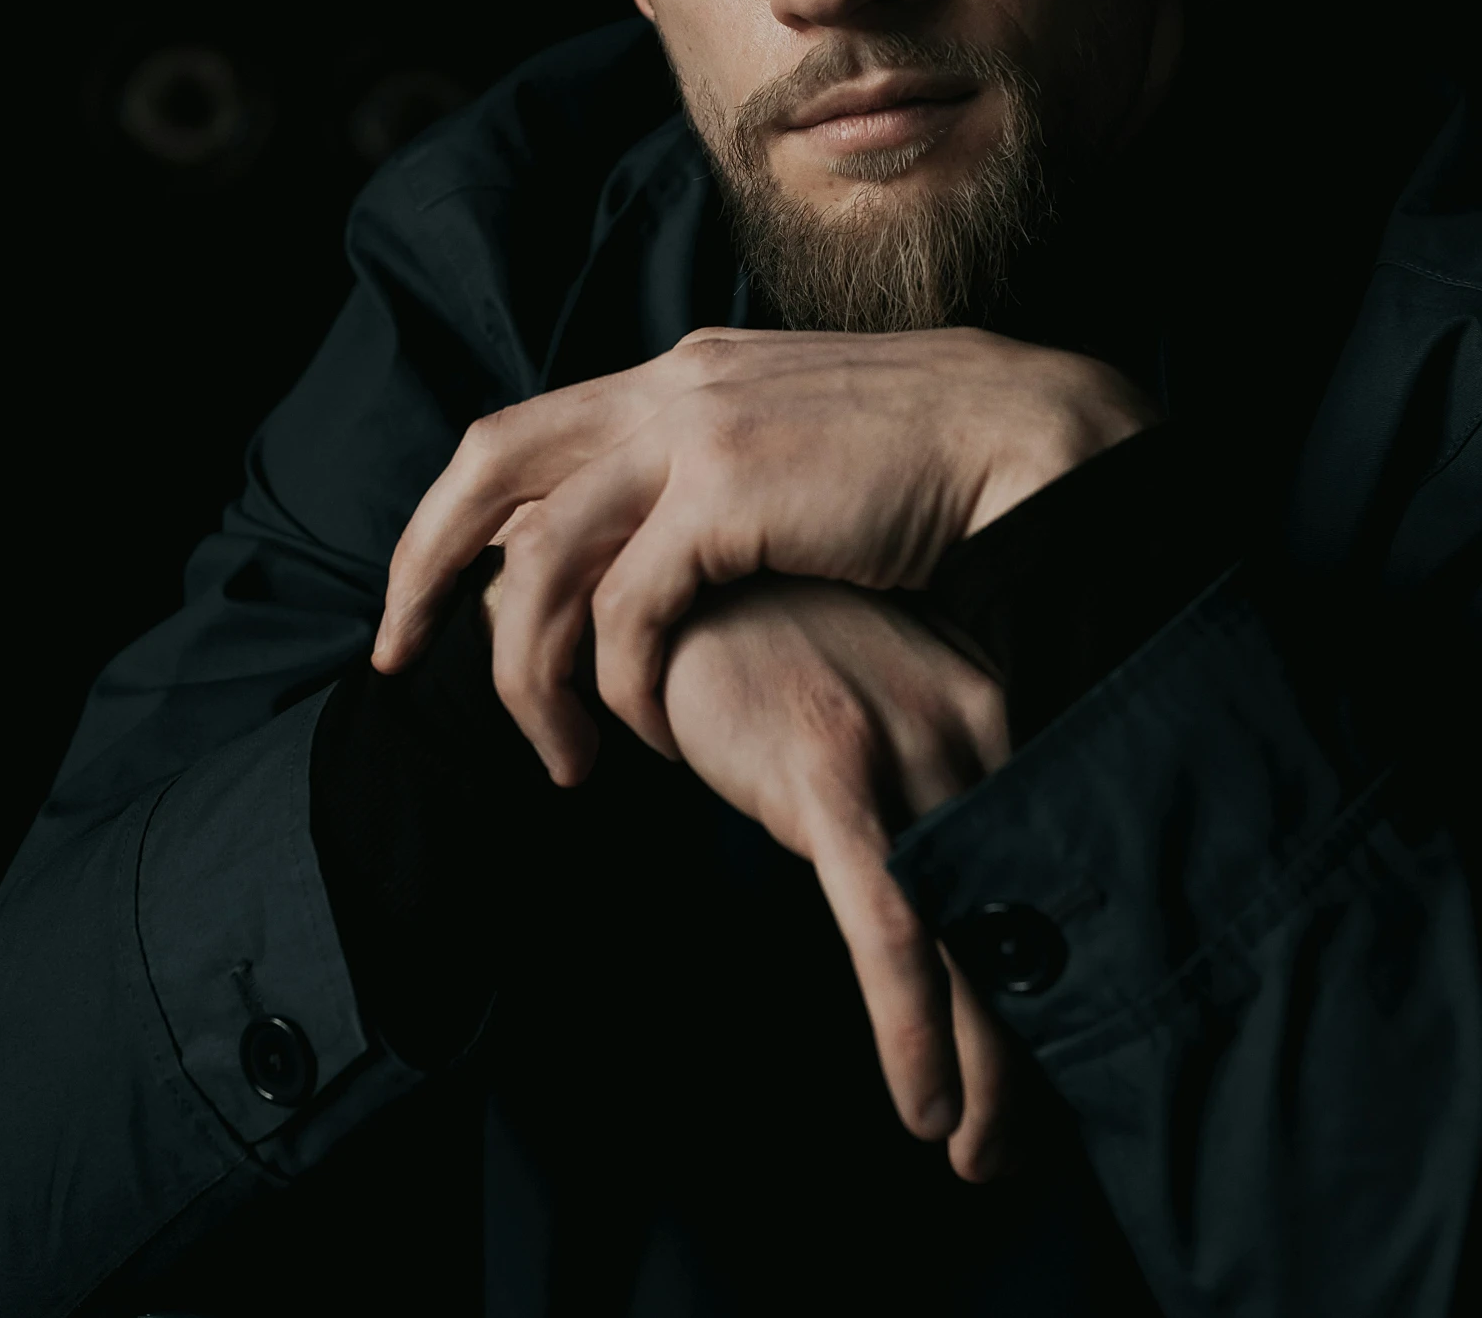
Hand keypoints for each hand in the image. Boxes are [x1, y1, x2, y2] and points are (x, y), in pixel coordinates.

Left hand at [377, 324, 1154, 781]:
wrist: (1027, 441)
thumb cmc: (931, 469)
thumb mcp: (801, 450)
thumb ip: (723, 477)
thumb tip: (666, 548)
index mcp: (684, 373)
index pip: (527, 429)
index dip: (460, 514)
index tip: (434, 596)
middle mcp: (673, 386)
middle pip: (490, 460)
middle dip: (425, 561)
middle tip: (394, 653)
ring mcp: (700, 432)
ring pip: (547, 556)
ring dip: (528, 667)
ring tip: (556, 754)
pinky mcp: (734, 497)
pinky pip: (628, 612)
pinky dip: (619, 685)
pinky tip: (645, 737)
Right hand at [649, 574, 1017, 1181]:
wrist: (669, 558)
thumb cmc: (758, 631)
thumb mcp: (847, 695)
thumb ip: (895, 765)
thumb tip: (922, 867)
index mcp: (978, 699)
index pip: (1035, 857)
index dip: (1044, 972)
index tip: (1040, 1066)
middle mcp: (963, 719)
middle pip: (1019, 908)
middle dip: (1027, 1040)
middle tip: (1016, 1144)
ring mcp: (901, 741)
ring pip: (968, 934)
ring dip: (987, 1062)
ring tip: (981, 1155)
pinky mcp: (828, 765)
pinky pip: (885, 924)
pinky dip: (911, 1023)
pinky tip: (924, 1104)